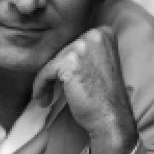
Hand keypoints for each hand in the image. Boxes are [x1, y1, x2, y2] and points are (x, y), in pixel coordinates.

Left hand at [32, 26, 138, 153]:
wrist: (111, 119)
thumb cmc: (105, 97)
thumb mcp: (101, 64)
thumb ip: (86, 53)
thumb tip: (61, 51)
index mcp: (104, 34)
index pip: (74, 44)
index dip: (66, 63)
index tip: (63, 79)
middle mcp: (94, 35)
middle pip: (63, 51)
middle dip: (55, 72)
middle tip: (52, 90)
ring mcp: (82, 47)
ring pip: (53, 62)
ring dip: (47, 81)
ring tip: (46, 97)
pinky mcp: (69, 62)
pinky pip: (46, 71)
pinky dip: (41, 86)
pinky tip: (41, 98)